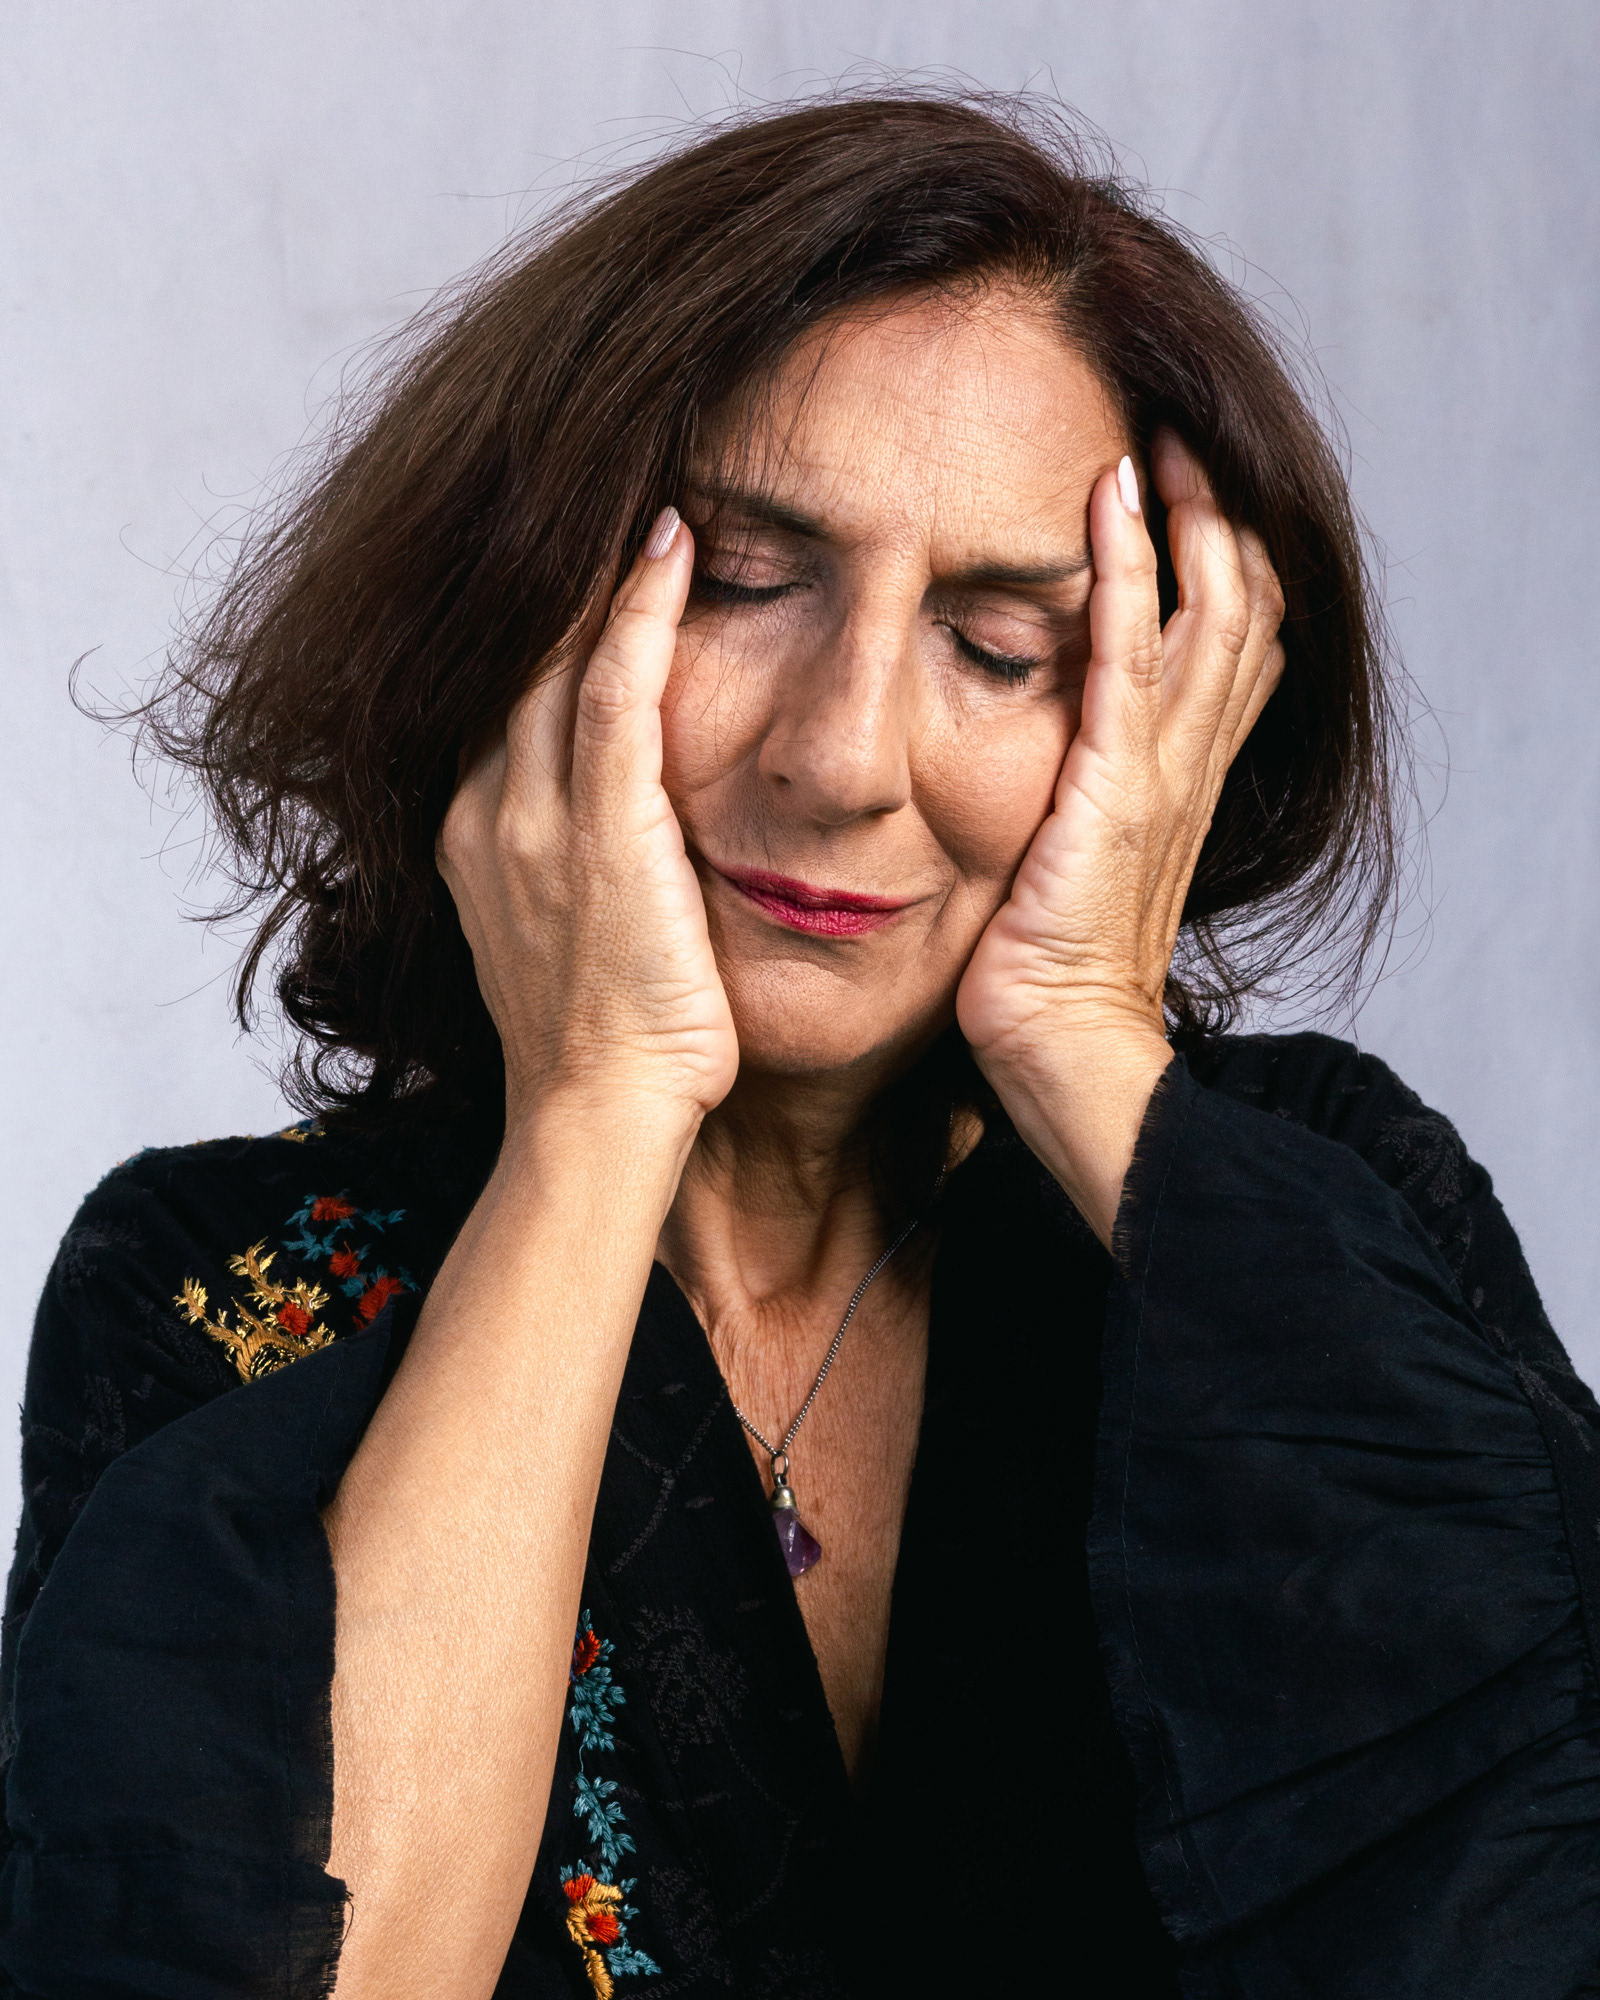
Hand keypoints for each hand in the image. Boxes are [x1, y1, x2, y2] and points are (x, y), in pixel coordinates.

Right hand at [438, 508, 737, 1137]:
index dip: (541, 609)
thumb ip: (568, 851)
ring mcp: (532, 815)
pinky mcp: (598, 829)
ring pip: (555, 650)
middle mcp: (485, 806)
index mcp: (471, 827)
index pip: (504, 687)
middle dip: (558, 564)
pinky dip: (639, 609)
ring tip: (643, 479)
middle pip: (517, 651)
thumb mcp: (561, 927)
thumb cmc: (601, 1036)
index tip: (584, 543)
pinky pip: (614, 688)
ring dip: (598, 560)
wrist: (598, 1113)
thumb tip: (617, 811)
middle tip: (610, 473)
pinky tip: (670, 541)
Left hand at [955, 433, 1285, 1238]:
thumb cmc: (1049, 975)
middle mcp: (1188, 766)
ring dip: (1186, 516)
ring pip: (1210, 612)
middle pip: (1242, 609)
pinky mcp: (1114, 788)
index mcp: (1180, 782)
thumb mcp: (1074, 864)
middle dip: (1216, 517)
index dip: (1221, 566)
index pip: (1235, 648)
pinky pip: (1130, 651)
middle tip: (1176, 437)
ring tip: (1155, 439)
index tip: (1182, 493)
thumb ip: (1080, 800)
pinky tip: (1109, 498)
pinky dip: (1125, 567)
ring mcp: (1160, 774)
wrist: (1062, 1052)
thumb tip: (1050, 764)